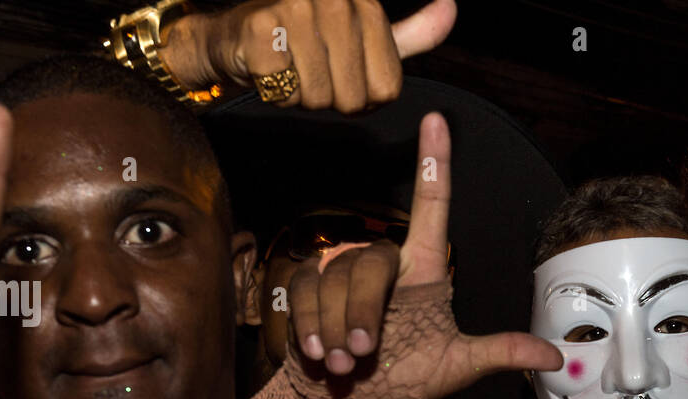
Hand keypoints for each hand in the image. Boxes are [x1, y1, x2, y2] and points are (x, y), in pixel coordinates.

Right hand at [163, 0, 456, 111]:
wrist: (236, 35)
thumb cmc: (305, 40)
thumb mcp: (363, 36)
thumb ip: (410, 33)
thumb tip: (451, 8)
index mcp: (365, 2)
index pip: (387, 89)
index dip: (364, 98)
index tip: (342, 75)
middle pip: (354, 99)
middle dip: (330, 99)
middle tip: (310, 73)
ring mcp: (296, 8)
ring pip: (319, 98)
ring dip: (302, 97)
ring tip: (291, 70)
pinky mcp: (261, 28)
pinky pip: (285, 94)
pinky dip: (275, 94)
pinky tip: (270, 69)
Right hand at [285, 111, 561, 394]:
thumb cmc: (401, 381)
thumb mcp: (456, 367)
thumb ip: (500, 354)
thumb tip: (554, 360)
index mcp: (423, 271)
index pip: (431, 206)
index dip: (434, 163)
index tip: (438, 122)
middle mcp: (385, 264)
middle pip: (372, 262)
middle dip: (365, 313)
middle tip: (364, 353)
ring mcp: (343, 272)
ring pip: (336, 279)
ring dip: (339, 327)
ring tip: (344, 362)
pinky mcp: (308, 286)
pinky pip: (306, 291)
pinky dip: (311, 324)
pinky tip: (318, 352)